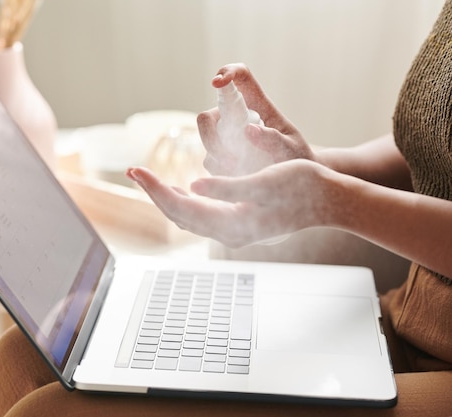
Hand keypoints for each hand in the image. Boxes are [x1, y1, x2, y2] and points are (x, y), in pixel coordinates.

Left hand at [127, 160, 335, 246]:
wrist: (328, 201)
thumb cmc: (302, 187)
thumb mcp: (265, 183)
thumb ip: (229, 187)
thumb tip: (195, 187)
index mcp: (232, 223)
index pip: (181, 208)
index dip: (155, 189)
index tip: (136, 171)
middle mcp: (228, 231)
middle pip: (179, 214)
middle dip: (154, 192)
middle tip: (133, 171)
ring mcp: (233, 228)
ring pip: (187, 216)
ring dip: (166, 197)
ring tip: (147, 178)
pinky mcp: (238, 221)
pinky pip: (201, 215)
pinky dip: (184, 201)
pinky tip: (178, 189)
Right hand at [199, 63, 315, 175]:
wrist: (293, 180)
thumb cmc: (295, 157)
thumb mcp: (291, 148)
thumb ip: (274, 140)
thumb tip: (249, 130)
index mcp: (258, 105)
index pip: (240, 77)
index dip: (227, 72)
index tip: (217, 82)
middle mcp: (236, 117)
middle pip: (208, 116)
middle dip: (209, 135)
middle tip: (228, 157)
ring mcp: (225, 137)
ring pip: (207, 141)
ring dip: (219, 157)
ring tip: (243, 170)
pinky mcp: (219, 156)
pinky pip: (210, 161)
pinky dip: (222, 172)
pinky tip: (241, 178)